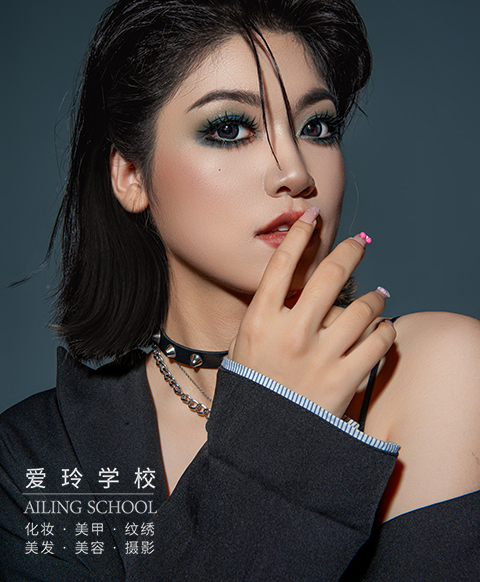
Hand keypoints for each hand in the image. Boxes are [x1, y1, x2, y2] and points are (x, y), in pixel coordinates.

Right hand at [231, 208, 395, 416]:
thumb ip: (267, 313)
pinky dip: (385, 331)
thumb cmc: (252, 388)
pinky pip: (378, 342)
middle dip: (349, 252)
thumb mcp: (244, 345)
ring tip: (379, 296)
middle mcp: (291, 333)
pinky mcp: (343, 381)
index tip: (313, 217)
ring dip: (376, 297)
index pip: (283, 264)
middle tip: (360, 243)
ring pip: (362, 308)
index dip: (301, 234)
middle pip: (329, 275)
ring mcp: (319, 357)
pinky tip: (383, 328)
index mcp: (260, 321)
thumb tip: (296, 283)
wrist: (261, 442)